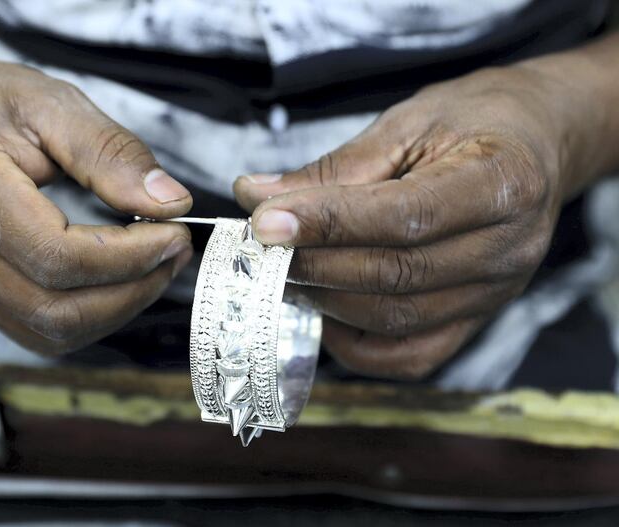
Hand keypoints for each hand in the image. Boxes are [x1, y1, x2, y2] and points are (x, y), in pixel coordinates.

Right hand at [0, 46, 193, 353]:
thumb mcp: (50, 102)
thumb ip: (110, 151)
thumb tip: (169, 202)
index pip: (56, 256)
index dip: (128, 256)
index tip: (173, 232)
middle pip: (56, 308)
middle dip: (133, 289)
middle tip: (175, 251)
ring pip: (53, 332)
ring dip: (119, 309)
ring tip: (156, 266)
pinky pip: (41, 332)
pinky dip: (93, 316)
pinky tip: (120, 282)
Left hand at [234, 65, 589, 378]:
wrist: (536, 145)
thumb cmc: (473, 123)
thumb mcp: (407, 124)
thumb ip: (333, 168)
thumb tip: (254, 196)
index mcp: (501, 183)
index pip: (404, 216)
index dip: (329, 223)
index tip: (265, 221)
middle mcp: (507, 249)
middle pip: (395, 275)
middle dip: (314, 262)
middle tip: (261, 245)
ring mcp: (496, 293)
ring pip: (396, 318)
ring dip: (325, 299)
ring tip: (283, 270)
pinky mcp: (477, 319)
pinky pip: (412, 355)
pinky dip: (358, 346)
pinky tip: (324, 310)